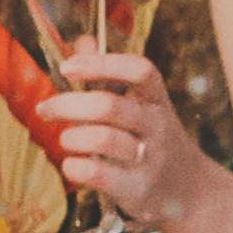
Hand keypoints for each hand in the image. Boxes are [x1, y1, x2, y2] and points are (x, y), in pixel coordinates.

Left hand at [37, 45, 214, 232]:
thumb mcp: (140, 106)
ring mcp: (149, 159)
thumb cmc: (151, 140)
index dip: (102, 64)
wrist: (189, 191)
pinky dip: (75, 168)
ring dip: (72, 137)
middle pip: (108, 105)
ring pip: (102, 139)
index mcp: (155, 100)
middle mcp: (156, 126)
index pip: (139, 70)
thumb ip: (109, 76)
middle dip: (68, 104)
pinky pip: (99, 175)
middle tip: (44, 110)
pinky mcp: (138, 189)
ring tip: (66, 140)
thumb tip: (83, 41)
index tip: (68, 67)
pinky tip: (71, 165)